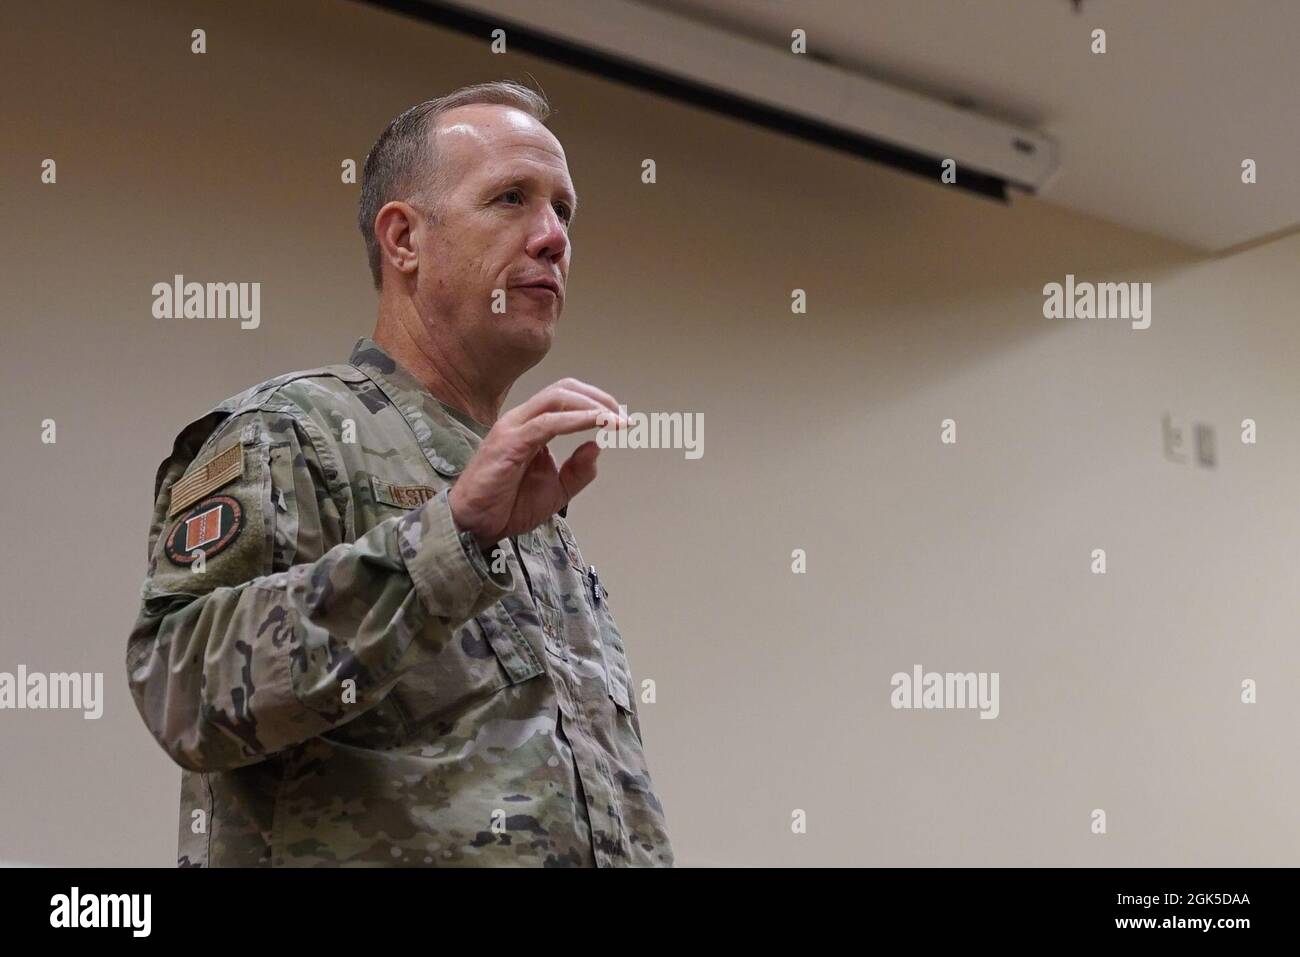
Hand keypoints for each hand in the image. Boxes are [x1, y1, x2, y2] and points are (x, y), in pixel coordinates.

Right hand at [448, 378, 624, 548]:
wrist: (476, 525)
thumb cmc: (508, 506)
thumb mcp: (557, 490)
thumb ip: (578, 470)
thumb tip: (597, 445)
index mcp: (532, 427)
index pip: (567, 399)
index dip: (598, 404)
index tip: (623, 421)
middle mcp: (522, 421)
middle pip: (564, 389)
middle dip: (599, 399)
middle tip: (623, 417)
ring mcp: (514, 429)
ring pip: (557, 399)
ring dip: (592, 406)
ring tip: (616, 419)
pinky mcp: (509, 443)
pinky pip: (548, 423)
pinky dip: (576, 420)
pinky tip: (596, 425)